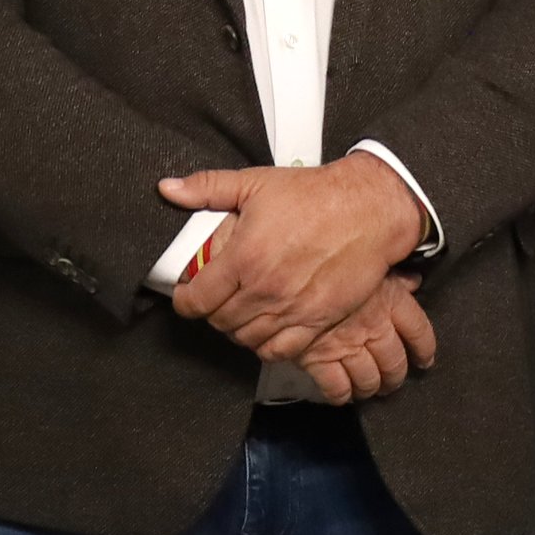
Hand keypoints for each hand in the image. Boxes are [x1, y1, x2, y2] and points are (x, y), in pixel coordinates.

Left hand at [159, 153, 426, 360]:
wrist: (367, 211)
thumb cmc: (313, 195)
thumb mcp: (255, 182)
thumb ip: (207, 188)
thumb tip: (168, 189)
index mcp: (244, 257)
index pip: (197, 299)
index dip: (184, 301)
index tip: (186, 296)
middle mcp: (265, 289)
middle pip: (220, 322)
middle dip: (212, 313)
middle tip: (216, 300)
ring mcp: (292, 310)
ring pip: (247, 339)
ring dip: (238, 330)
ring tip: (240, 313)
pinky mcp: (317, 322)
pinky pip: (280, 351)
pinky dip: (267, 345)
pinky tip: (266, 329)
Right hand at [295, 275, 436, 404]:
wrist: (289, 271)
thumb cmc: (333, 259)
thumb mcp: (369, 261)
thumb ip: (393, 276)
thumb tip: (414, 281)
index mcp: (390, 300)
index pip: (419, 331)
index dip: (425, 349)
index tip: (425, 359)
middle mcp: (373, 328)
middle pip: (394, 363)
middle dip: (395, 376)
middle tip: (393, 380)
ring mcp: (347, 346)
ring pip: (369, 379)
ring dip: (371, 386)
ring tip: (370, 388)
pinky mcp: (319, 360)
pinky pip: (336, 387)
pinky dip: (341, 394)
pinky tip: (343, 393)